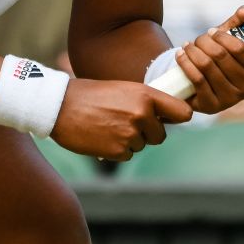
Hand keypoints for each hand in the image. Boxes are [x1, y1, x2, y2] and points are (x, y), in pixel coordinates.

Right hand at [51, 78, 191, 160]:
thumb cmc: (91, 94)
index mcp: (145, 95)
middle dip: (147, 132)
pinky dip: (117, 149)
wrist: (61, 105)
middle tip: (125, 121)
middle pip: (160, 135)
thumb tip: (164, 116)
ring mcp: (130, 133)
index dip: (178, 117)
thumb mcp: (123, 89)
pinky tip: (102, 136)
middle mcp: (142, 114)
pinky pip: (127, 154)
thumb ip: (144, 101)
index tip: (172, 119)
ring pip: (142, 145)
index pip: (182, 112)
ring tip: (108, 125)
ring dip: (129, 140)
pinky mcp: (118, 151)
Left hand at [175, 6, 243, 114]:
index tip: (212, 31)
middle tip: (199, 39)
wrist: (200, 78)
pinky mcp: (211, 106)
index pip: (242, 49)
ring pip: (207, 65)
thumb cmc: (220, 53)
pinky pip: (196, 79)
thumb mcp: (231, 35)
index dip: (224, 37)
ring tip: (188, 46)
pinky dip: (185, 63)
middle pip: (221, 56)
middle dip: (205, 42)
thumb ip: (241, 19)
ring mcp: (231, 100)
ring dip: (193, 51)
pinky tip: (181, 55)